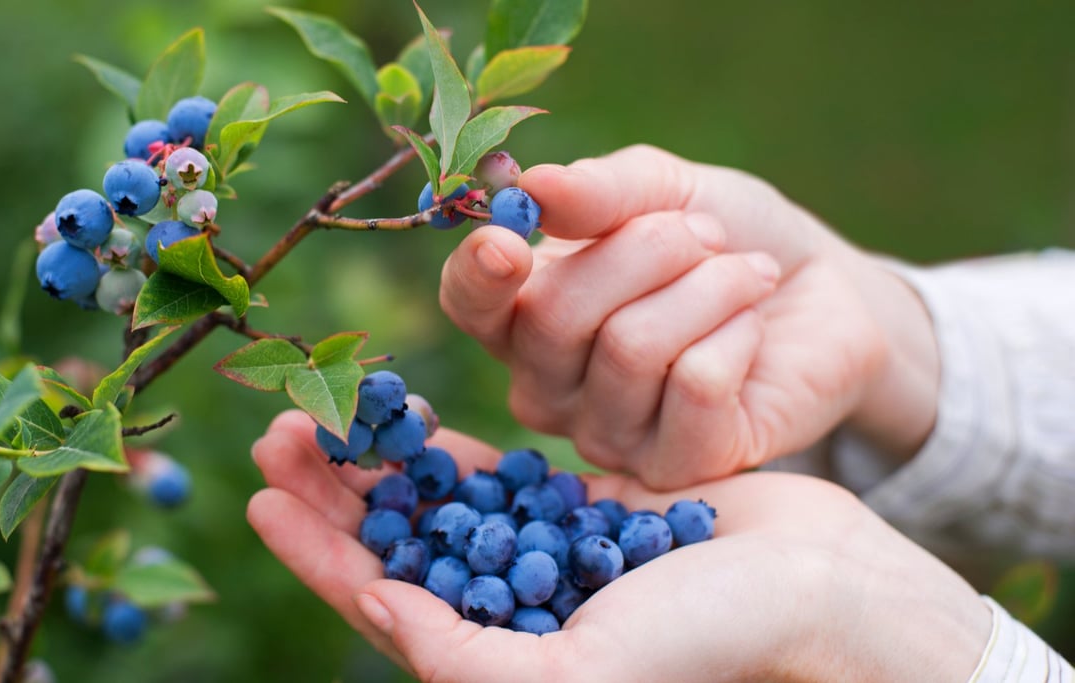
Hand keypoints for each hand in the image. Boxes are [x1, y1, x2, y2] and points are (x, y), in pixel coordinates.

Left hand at [248, 410, 989, 681]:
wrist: (816, 591)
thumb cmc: (706, 646)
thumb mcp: (576, 674)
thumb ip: (466, 659)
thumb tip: (377, 611)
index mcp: (493, 656)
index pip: (376, 601)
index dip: (313, 552)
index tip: (259, 497)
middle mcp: (506, 608)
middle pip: (392, 544)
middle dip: (331, 492)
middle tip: (277, 431)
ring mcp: (539, 555)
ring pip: (431, 502)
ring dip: (376, 460)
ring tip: (325, 409)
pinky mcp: (577, 508)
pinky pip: (493, 473)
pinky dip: (446, 446)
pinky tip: (405, 413)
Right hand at [440, 145, 938, 488]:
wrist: (823, 294)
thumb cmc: (726, 238)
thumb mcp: (665, 190)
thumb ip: (599, 192)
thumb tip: (533, 187)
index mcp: (523, 313)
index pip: (468, 305)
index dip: (477, 276)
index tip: (508, 241)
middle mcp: (548, 386)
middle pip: (555, 316)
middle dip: (646, 250)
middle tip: (706, 235)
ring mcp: (607, 436)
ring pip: (631, 348)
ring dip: (707, 287)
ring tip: (746, 274)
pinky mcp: (677, 468)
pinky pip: (695, 386)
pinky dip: (737, 334)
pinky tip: (752, 330)